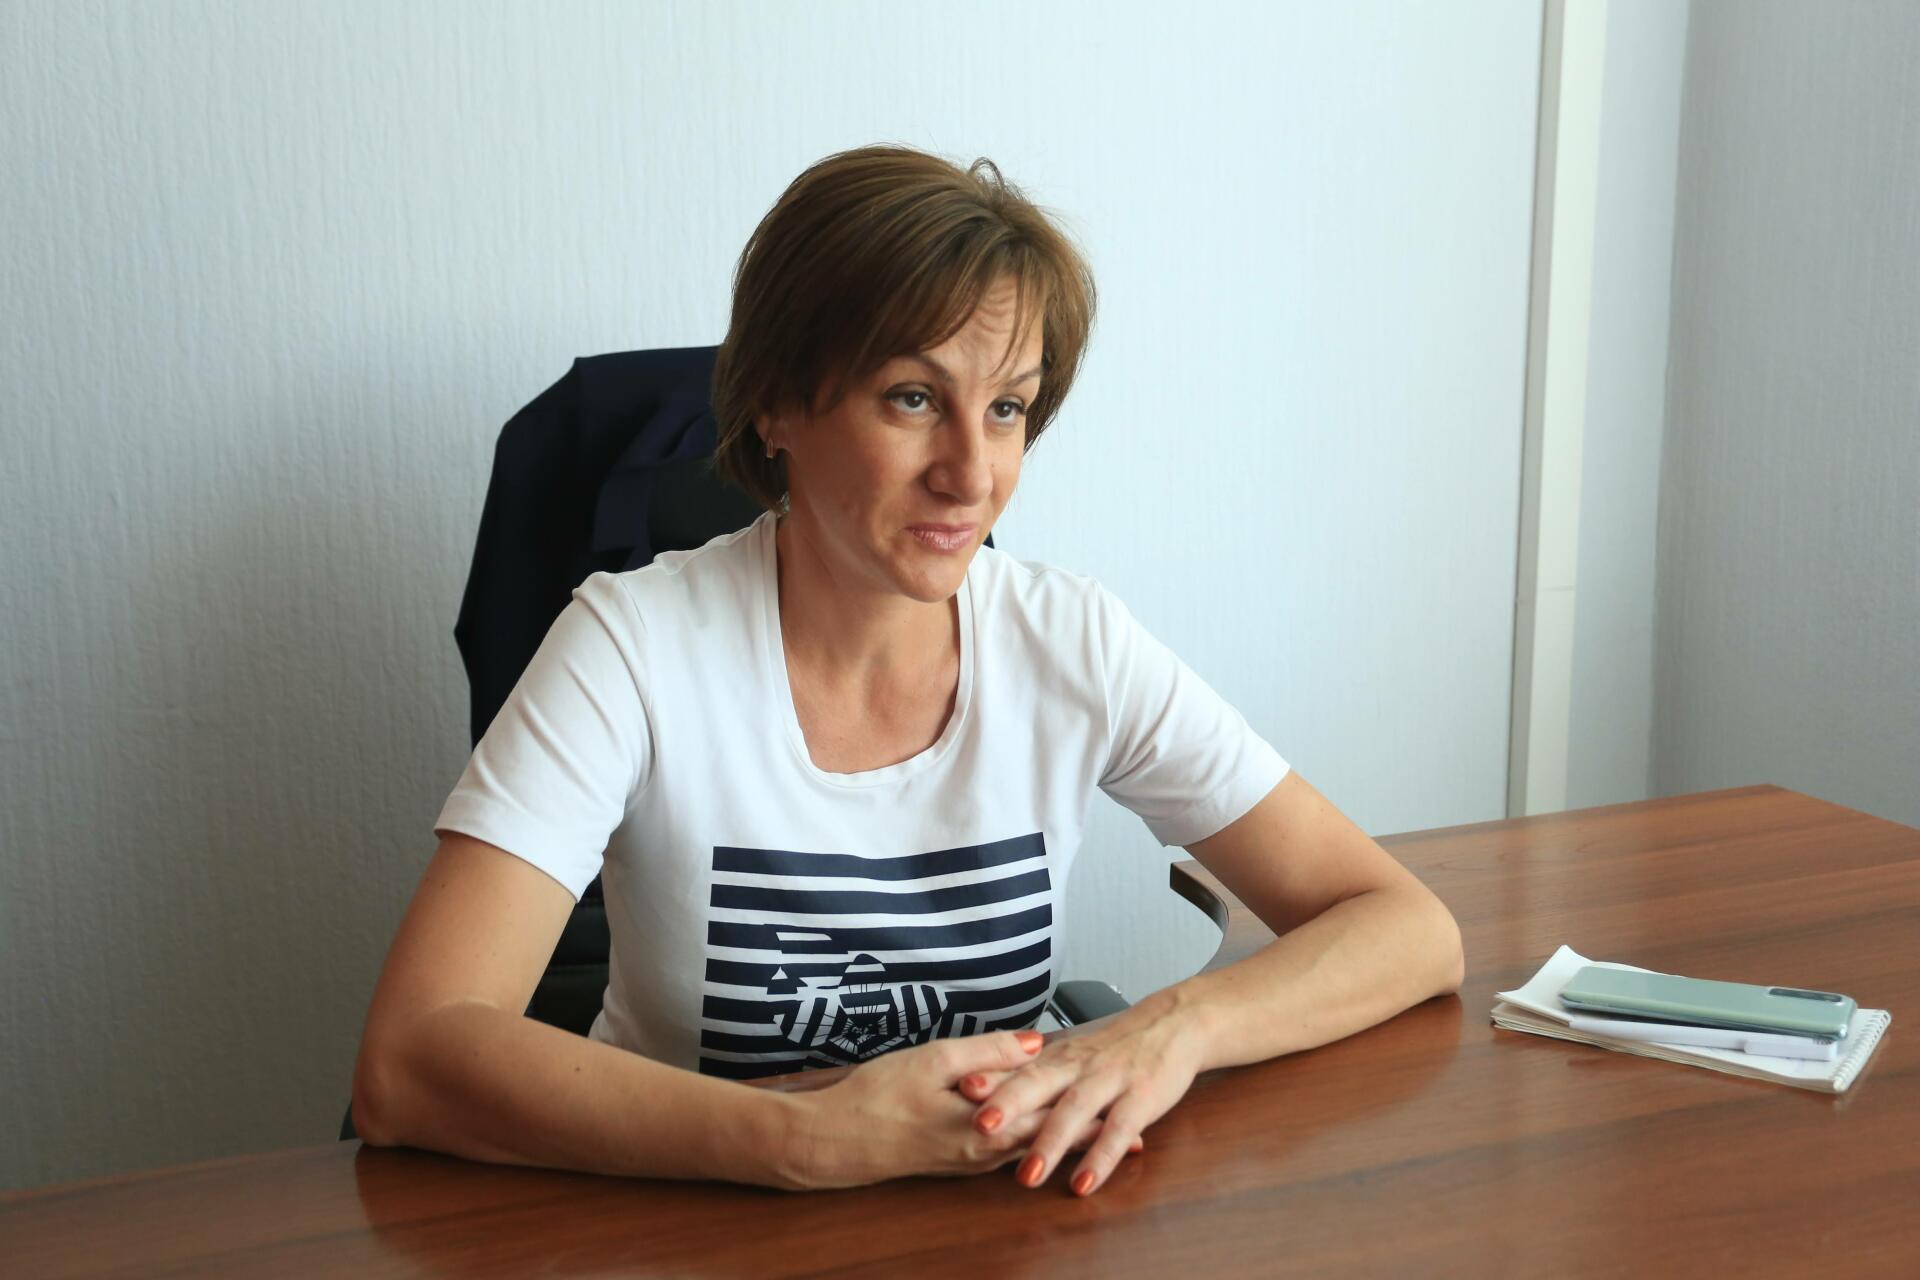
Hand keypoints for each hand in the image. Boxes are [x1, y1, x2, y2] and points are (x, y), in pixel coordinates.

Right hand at [773, 1030, 1140, 1190]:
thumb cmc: (876, 1098)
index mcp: (985, 1129)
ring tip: (1101, 1136)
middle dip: (1091, 1133)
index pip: (1053, 1118)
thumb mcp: (933, 1060)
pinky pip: (1006, 1151)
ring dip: (1064, 1140)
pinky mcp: (955, 1161)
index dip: (1093, 1109)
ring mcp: (969, 1161)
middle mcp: (984, 1153)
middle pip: (1050, 1140)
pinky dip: (1032, 1140)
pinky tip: (1040, 1132)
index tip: (1129, 1100)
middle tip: (1134, 1131)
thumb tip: (1036, 1042)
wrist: (832, 1142)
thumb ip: (988, 1052)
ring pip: (1030, 1148)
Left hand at [958, 994, 1202, 1195]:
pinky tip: (1083, 1183)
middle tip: (980, 1128)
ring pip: (1076, 1111)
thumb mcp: (1068, 1054)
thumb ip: (1028, 1072)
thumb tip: (974, 1084)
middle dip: (1010, 1105)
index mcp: (1056, 1056)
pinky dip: (1101, 1158)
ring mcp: (1110, 1081)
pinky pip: (1118, 1131)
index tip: (955, 1088)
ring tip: (1027, 1176)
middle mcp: (1078, 1066)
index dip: (989, 1078)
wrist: (1173, 1026)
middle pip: (1040, 1083)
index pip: (1016, 1066)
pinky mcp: (1141, 1100)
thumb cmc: (1112, 1048)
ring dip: (1051, 1143)